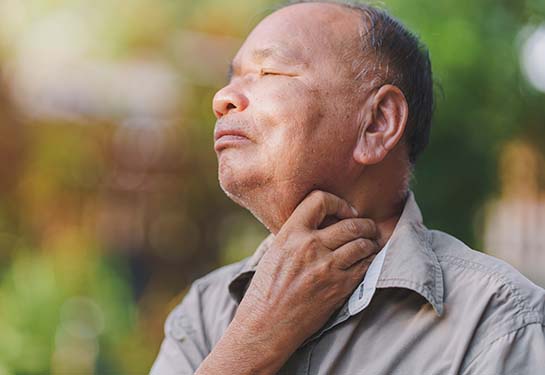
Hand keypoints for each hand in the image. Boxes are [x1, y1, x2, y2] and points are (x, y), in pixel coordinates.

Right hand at [232, 190, 377, 360]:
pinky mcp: (339, 287)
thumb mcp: (275, 252)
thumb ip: (295, 235)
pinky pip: (365, 266)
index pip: (319, 200)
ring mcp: (326, 267)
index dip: (338, 202)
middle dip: (364, 223)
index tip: (344, 211)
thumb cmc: (266, 290)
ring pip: (362, 243)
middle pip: (350, 223)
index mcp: (290, 234)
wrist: (266, 325)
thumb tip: (318, 222)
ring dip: (371, 241)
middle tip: (367, 227)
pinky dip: (370, 260)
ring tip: (371, 242)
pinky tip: (368, 260)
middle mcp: (309, 246)